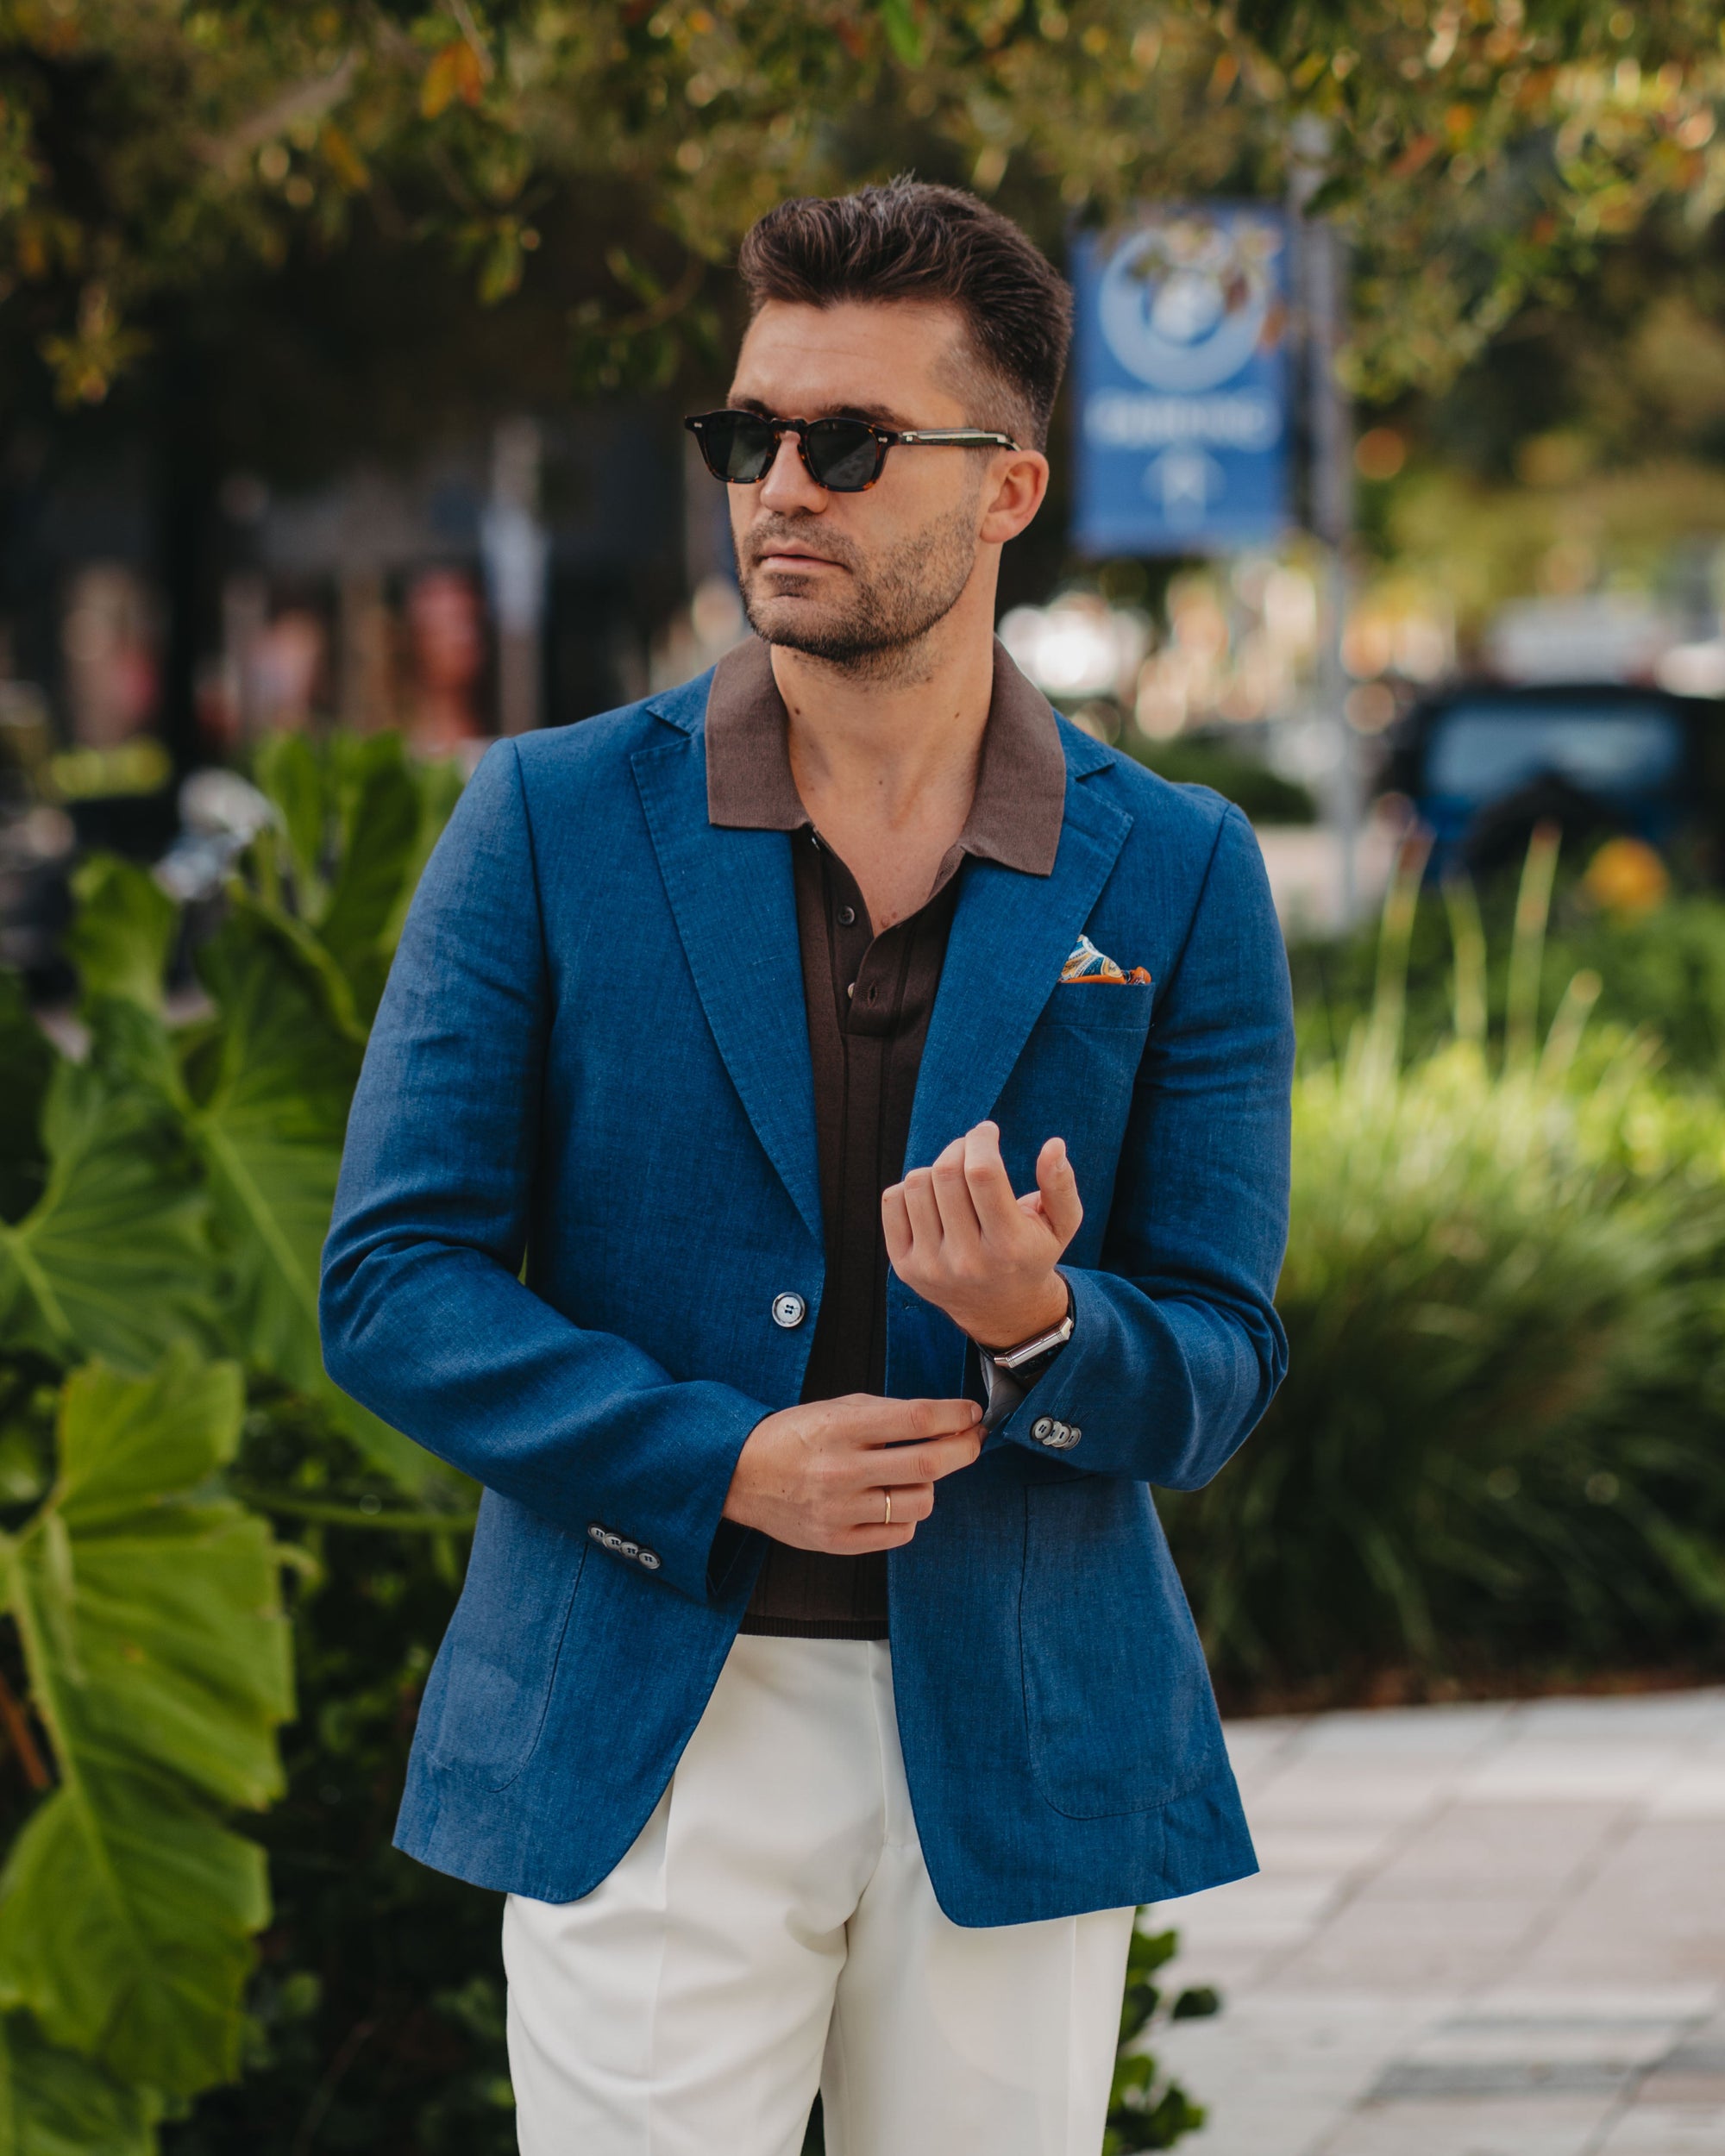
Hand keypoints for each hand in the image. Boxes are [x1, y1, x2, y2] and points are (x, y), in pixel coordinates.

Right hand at [722, 1394, 982, 1552]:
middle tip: (973, 1439)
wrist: (740, 1475)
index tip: (971, 1413)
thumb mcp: (835, 1407)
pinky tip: (892, 1499)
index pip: (916, 1419)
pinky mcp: (838, 1541)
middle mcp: (841, 1470)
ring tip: (914, 1473)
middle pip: (928, 1464)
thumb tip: (943, 1418)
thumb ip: (886, 1412)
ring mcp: (840, 1510)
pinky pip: (899, 1532)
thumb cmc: (792, 1437)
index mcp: (840, 1428)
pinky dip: (906, 1514)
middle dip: (965, 1448)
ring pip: (920, 1502)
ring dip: (929, 1484)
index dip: (955, 1415)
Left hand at [881, 1120, 1080, 1348]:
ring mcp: (931, 1266)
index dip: (982, 1140)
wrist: (1000, 1310)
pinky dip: (911, 1188)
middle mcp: (967, 1260)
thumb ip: (1061, 1185)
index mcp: (1008, 1246)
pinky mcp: (904, 1267)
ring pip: (917, 1183)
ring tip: (955, 1176)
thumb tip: (1054, 1145)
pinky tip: (934, 1197)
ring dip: (937, 1167)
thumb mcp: (1061, 1225)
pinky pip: (894, 1201)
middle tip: (971, 1148)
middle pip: (947, 1174)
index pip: (983, 1174)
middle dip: (960, 1147)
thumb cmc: (1032, 1254)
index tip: (987, 1130)